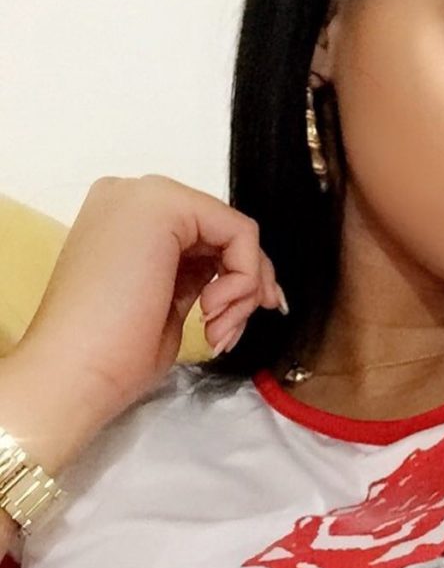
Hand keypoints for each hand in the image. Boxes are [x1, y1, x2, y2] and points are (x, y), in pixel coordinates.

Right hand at [15, 174, 281, 423]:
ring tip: (216, 330)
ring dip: (243, 290)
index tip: (240, 318)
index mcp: (125, 221)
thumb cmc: (110, 353)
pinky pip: (240, 233)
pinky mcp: (166, 205)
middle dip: (247, 285)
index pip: (205, 237)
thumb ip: (194, 274)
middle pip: (225, 231)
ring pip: (237, 234)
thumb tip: (240, 274)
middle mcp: (133, 197)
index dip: (239, 277)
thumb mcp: (165, 302)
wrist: (73, 370)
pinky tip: (211, 311)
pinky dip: (244, 277)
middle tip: (232, 330)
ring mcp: (147, 196)